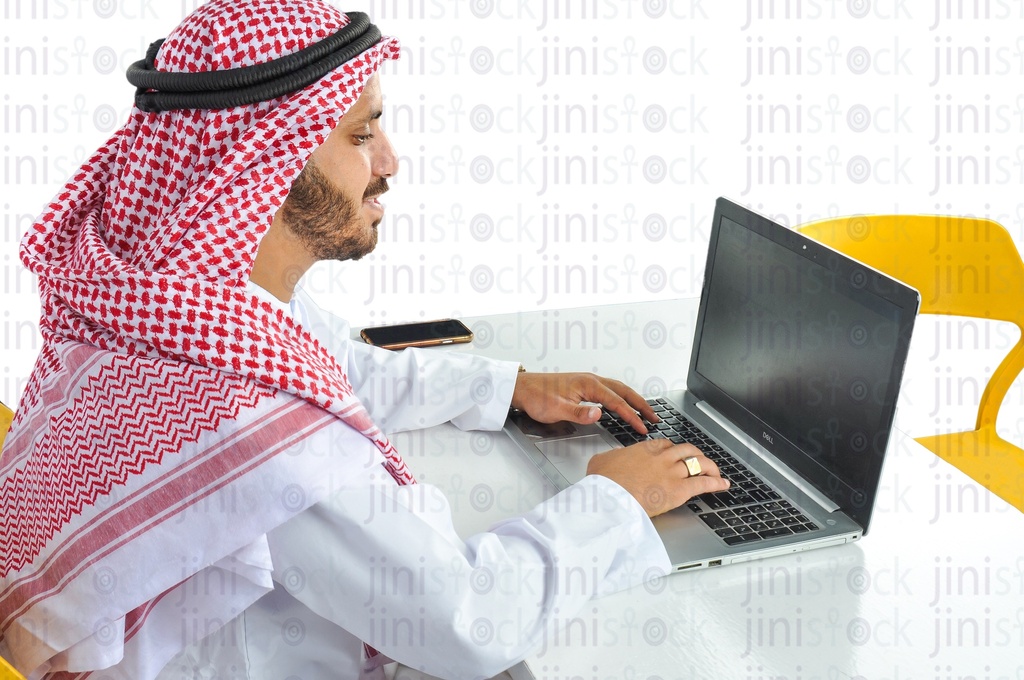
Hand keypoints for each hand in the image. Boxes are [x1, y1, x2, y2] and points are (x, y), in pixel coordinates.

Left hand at [510, 371, 656, 433]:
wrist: (522, 388)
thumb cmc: (537, 397)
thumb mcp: (557, 410)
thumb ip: (579, 413)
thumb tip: (599, 414)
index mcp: (588, 384)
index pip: (617, 402)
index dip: (632, 416)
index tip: (643, 427)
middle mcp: (591, 380)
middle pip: (624, 391)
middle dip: (641, 404)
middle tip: (654, 417)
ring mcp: (587, 381)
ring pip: (618, 389)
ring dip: (633, 400)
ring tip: (644, 412)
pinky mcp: (583, 385)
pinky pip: (609, 390)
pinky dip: (621, 397)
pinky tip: (622, 405)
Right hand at [586, 440, 729, 516]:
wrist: (609, 496)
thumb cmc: (603, 481)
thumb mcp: (602, 461)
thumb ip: (613, 457)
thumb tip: (614, 458)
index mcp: (644, 449)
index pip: (667, 444)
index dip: (675, 450)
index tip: (677, 455)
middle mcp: (662, 457)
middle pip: (687, 450)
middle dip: (696, 455)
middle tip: (700, 461)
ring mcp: (672, 472)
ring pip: (698, 463)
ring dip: (709, 467)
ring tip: (715, 472)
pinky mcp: (679, 489)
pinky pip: (703, 483)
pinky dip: (716, 483)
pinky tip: (723, 485)